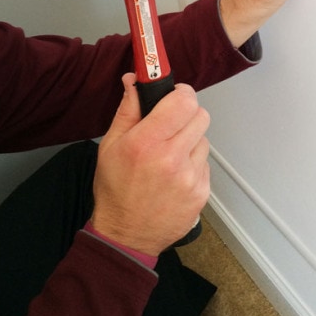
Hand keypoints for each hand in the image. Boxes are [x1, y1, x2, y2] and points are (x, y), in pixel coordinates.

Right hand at [91, 74, 209, 255]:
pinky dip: (193, 163)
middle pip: (200, 115)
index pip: (183, 101)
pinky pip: (205, 163)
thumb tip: (134, 79)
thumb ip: (128, 109)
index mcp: (147, 143)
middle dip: (187, 114)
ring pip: (204, 138)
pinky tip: (175, 175)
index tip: (175, 96)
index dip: (182, 93)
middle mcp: (172, 158)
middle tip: (171, 125)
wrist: (126, 236)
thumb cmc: (115, 189)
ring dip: (190, 140)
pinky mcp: (202, 192)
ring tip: (170, 155)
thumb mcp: (110, 145)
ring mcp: (190, 177)